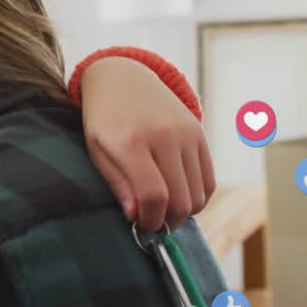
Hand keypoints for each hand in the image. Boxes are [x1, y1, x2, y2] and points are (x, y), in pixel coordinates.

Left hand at [80, 57, 215, 230]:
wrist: (123, 78)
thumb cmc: (104, 120)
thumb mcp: (98, 152)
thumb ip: (118, 185)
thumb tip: (137, 218)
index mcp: (131, 142)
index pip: (154, 195)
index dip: (150, 221)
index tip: (141, 228)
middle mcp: (165, 136)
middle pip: (180, 200)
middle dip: (167, 223)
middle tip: (152, 224)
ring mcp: (186, 134)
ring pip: (198, 195)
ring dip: (183, 213)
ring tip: (163, 211)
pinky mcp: (199, 135)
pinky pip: (209, 181)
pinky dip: (197, 198)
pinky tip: (178, 197)